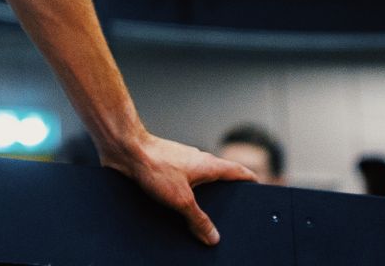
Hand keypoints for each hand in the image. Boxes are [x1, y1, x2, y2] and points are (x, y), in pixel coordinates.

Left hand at [102, 133, 256, 245]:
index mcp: (209, 165)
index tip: (259, 189)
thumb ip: (199, 219)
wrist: (124, 149)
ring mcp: (180, 164)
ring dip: (200, 198)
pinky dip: (182, 196)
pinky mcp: (163, 168)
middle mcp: (196, 162)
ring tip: (201, 219)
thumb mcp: (181, 199)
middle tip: (230, 214)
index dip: (250, 180)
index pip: (238, 171)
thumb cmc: (154, 164)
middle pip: (218, 178)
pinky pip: (179, 184)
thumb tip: (213, 237)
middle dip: (225, 195)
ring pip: (197, 183)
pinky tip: (176, 211)